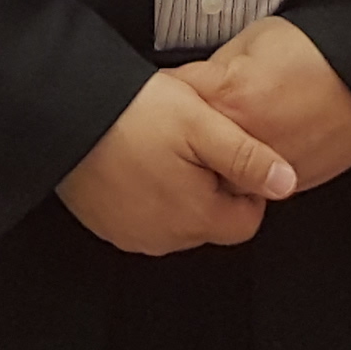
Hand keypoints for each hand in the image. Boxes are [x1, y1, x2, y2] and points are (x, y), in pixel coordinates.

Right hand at [55, 69, 295, 255]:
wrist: (64, 112)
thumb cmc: (132, 113)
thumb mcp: (201, 122)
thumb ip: (248, 157)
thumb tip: (286, 183)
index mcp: (196, 215)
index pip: (246, 221)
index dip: (245, 185)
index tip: (227, 153)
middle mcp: (165, 236)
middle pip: (210, 221)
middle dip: (209, 187)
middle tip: (190, 142)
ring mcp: (132, 234)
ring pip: (176, 220)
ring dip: (177, 191)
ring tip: (160, 146)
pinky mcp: (106, 224)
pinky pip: (142, 217)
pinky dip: (145, 194)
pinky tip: (135, 159)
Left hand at [175, 16, 350, 195]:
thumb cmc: (320, 53)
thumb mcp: (254, 40)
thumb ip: (218, 67)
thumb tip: (199, 82)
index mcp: (230, 99)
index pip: (176, 99)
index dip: (170, 92)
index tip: (168, 91)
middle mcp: (245, 140)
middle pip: (192, 145)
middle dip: (188, 132)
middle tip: (191, 118)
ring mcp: (268, 167)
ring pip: (221, 172)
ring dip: (216, 157)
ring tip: (229, 134)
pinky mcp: (292, 183)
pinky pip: (255, 182)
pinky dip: (249, 169)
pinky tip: (258, 146)